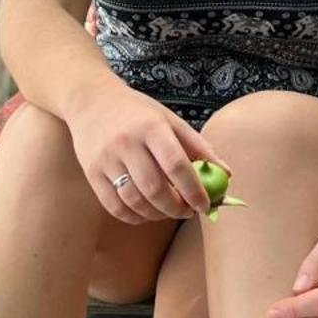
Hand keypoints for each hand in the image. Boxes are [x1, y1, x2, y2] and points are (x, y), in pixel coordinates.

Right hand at [70, 81, 219, 225]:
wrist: (91, 101)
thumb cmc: (137, 112)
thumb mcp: (169, 119)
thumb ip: (198, 146)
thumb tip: (225, 174)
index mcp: (151, 127)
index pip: (177, 165)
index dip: (194, 190)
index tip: (205, 205)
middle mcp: (127, 143)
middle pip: (155, 188)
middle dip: (176, 208)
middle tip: (188, 212)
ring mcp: (106, 159)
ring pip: (134, 200)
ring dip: (156, 214)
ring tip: (168, 211)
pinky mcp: (91, 173)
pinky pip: (114, 205)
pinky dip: (133, 216)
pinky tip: (146, 213)